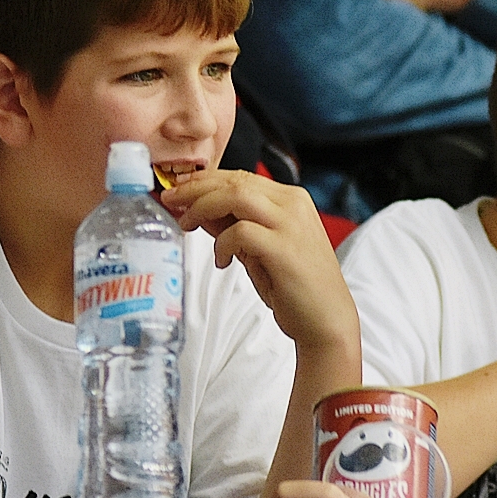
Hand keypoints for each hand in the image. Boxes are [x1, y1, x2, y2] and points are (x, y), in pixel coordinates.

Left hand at [159, 169, 356, 347]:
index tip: (180, 190)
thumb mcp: (260, 249)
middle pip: (234, 181)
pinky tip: (221, 260)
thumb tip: (200, 212)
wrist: (326, 320)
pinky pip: (240, 232)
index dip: (205, 181)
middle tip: (171, 200)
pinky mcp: (283, 248)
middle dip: (195, 188)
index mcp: (291, 199)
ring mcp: (290, 224)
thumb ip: (235, 227)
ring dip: (203, 206)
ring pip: (235, 196)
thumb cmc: (295, 287)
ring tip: (186, 223)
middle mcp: (293, 204)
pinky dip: (222, 243)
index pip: (241, 177)